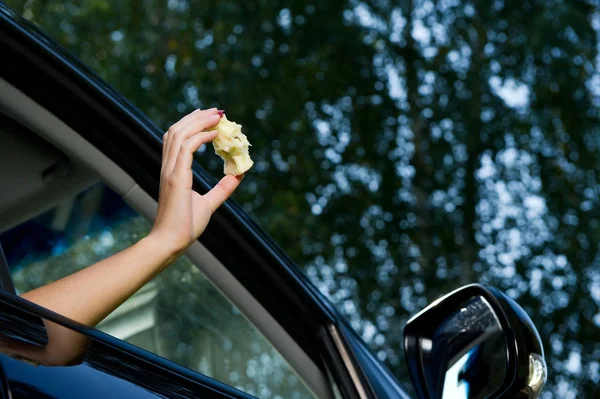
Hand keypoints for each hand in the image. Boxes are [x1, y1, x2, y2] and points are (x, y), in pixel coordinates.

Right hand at [149, 108, 242, 256]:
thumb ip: (223, 188)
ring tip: (217, 116)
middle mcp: (168, 167)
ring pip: (180, 135)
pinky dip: (200, 137)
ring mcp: (170, 171)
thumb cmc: (186, 226)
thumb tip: (239, 176)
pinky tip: (215, 135)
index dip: (191, 124)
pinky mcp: (176, 178)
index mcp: (172, 172)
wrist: (172, 242)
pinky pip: (187, 148)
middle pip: (176, 131)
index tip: (208, 117)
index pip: (176, 139)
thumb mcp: (209, 203)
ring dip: (199, 122)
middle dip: (196, 117)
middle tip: (215, 111)